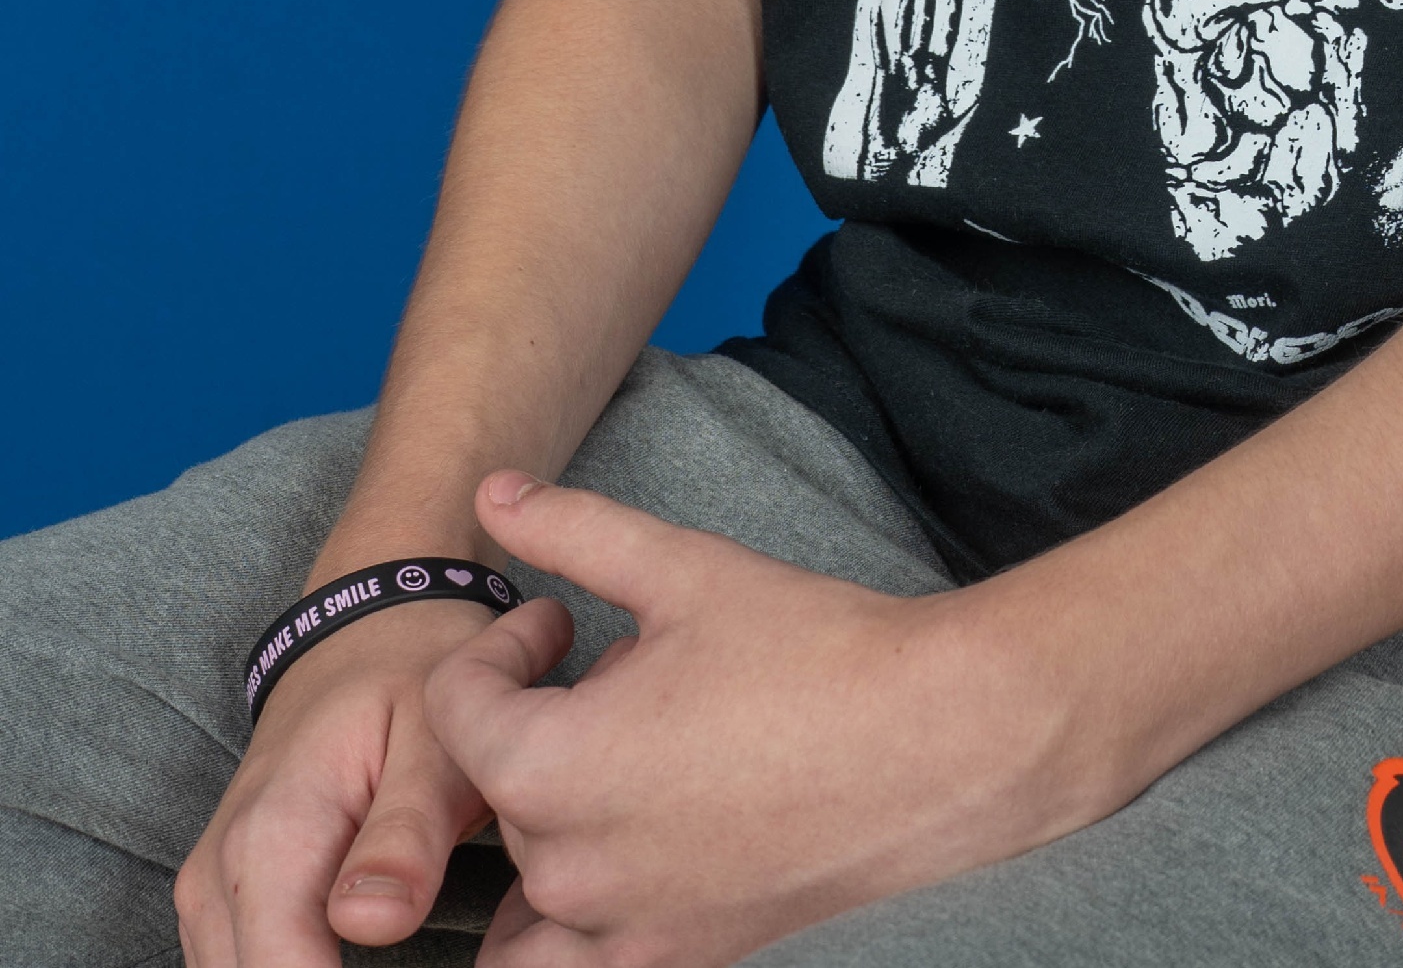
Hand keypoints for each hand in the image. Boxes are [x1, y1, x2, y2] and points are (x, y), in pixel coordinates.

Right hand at [175, 590, 571, 967]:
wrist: (366, 630)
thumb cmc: (412, 679)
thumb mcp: (438, 736)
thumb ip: (408, 835)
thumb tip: (370, 925)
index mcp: (273, 839)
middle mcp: (218, 872)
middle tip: (415, 956)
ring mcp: (207, 887)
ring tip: (388, 965)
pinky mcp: (215, 896)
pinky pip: (232, 967)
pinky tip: (341, 965)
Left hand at [431, 470, 1115, 966]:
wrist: (933, 740)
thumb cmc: (813, 654)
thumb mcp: (682, 569)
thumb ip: (572, 529)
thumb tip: (494, 494)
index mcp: (554, 767)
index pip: (456, 708)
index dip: (504, 647)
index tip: (565, 624)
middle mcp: (571, 867)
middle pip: (498, 791)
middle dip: (542, 720)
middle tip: (625, 672)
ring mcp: (622, 929)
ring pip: (527, 886)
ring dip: (545, 826)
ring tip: (617, 765)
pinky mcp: (676, 959)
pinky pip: (569, 967)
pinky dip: (570, 927)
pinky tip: (628, 854)